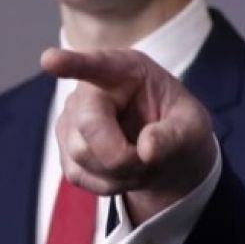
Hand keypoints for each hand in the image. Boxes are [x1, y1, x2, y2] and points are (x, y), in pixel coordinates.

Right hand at [40, 48, 216, 224]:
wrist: (166, 154)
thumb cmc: (179, 128)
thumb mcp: (193, 128)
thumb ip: (175, 136)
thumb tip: (146, 150)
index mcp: (126, 70)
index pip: (96, 65)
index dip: (72, 63)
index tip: (51, 60)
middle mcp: (91, 90)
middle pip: (88, 126)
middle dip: (119, 155)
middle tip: (147, 160)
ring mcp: (72, 118)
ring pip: (81, 154)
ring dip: (118, 171)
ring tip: (142, 161)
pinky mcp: (65, 148)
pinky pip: (78, 175)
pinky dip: (108, 183)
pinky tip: (125, 172)